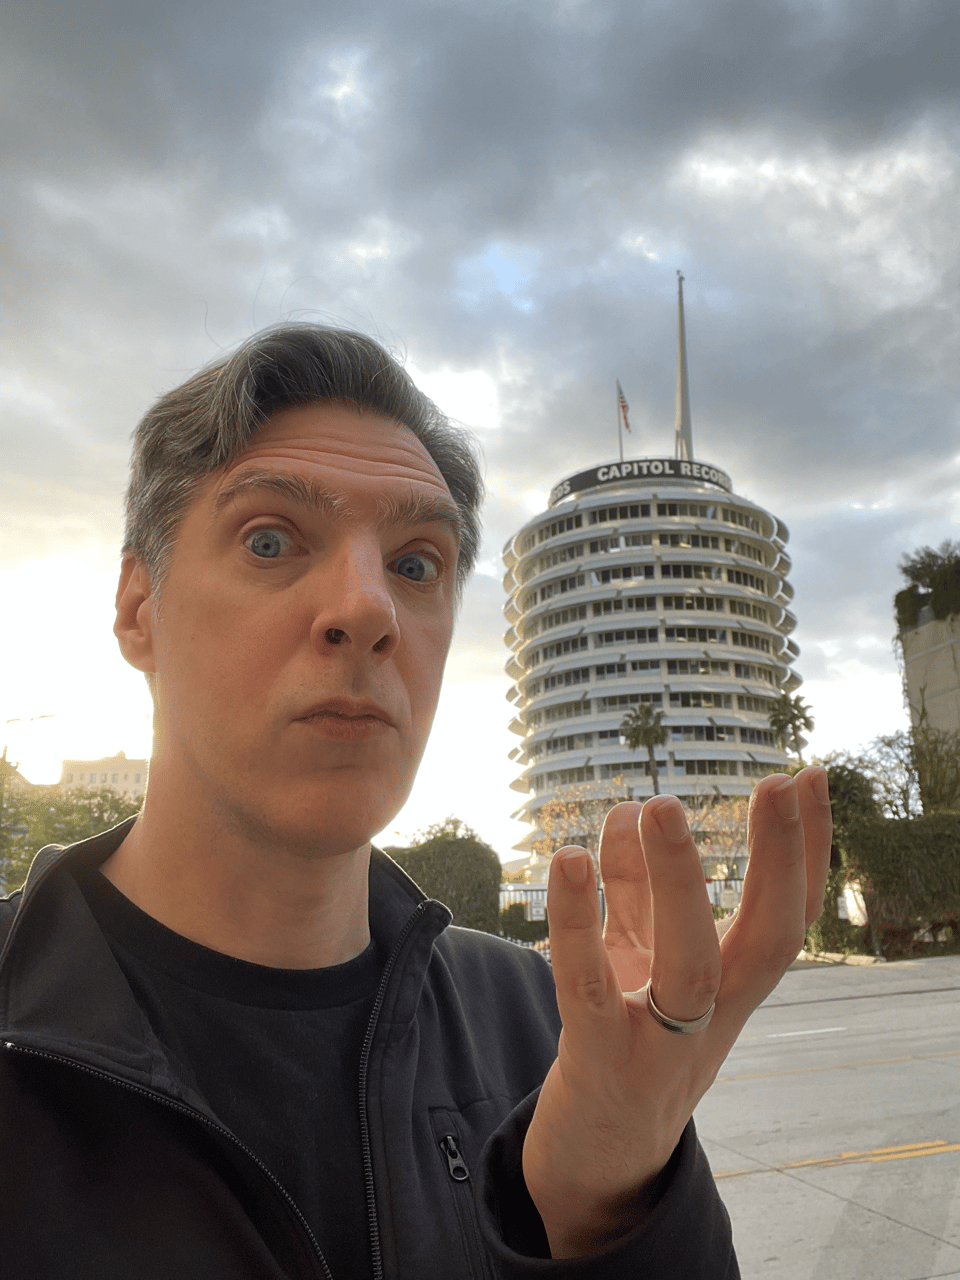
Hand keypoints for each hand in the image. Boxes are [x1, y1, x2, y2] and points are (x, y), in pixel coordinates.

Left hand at [521, 767, 831, 1258]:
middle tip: (778, 783)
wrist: (596, 1162)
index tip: (811, 777)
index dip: (805, 850)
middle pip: (765, 941)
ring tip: (660, 804)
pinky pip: (589, 989)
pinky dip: (578, 924)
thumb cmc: (627, 1045)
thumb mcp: (639, 961)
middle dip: (779, 862)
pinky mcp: (600, 1064)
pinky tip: (569, 862)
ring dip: (678, 883)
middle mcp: (714, 1020)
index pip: (787, 915)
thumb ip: (635, 891)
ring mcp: (662, 1049)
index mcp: (731, 991)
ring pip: (688, 966)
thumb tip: (628, 810)